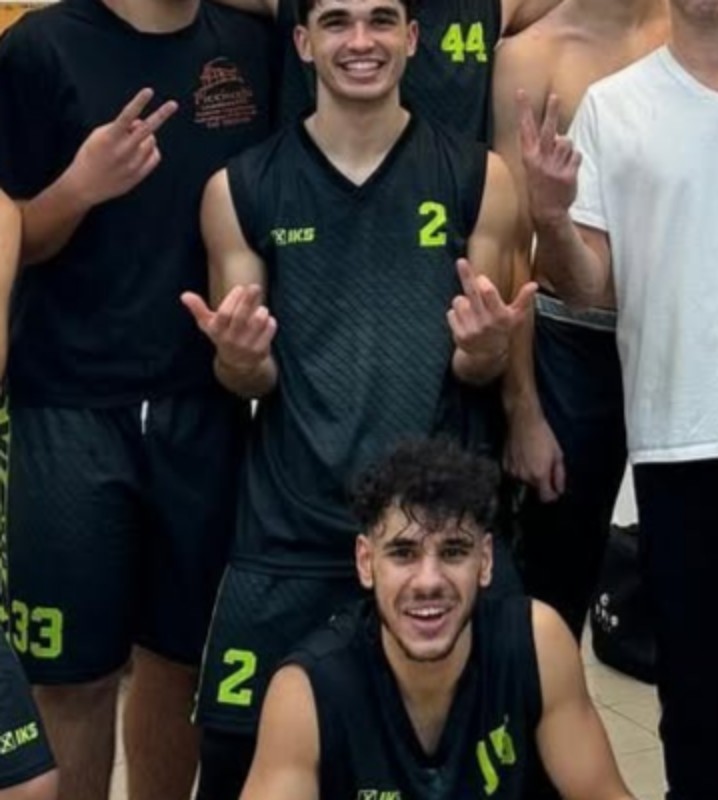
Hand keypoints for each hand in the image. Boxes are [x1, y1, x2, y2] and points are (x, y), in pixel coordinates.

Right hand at [67, 88, 177, 206]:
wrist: (85, 185)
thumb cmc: (90, 156)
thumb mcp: (98, 136)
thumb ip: (120, 127)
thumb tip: (140, 124)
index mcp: (110, 138)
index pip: (127, 115)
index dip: (139, 102)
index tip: (149, 91)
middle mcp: (124, 150)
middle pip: (147, 129)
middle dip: (161, 114)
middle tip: (173, 104)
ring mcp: (133, 164)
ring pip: (151, 141)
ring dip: (146, 137)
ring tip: (132, 142)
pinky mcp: (139, 175)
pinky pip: (155, 156)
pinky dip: (151, 150)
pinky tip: (141, 152)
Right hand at [181, 284, 276, 373]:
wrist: (236, 364)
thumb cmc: (222, 335)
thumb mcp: (208, 325)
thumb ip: (198, 309)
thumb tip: (184, 295)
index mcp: (217, 331)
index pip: (224, 314)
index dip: (232, 299)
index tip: (239, 288)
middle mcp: (231, 340)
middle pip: (241, 317)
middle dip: (248, 300)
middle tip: (255, 286)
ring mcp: (246, 346)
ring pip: (257, 322)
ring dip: (261, 311)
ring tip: (261, 308)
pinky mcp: (260, 352)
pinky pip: (269, 331)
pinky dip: (270, 322)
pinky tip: (267, 320)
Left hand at [447, 258, 536, 358]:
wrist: (487, 355)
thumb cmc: (502, 330)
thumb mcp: (516, 317)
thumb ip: (524, 300)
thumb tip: (534, 285)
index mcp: (500, 316)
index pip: (489, 294)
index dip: (483, 283)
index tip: (481, 278)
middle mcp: (486, 323)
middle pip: (472, 293)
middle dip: (466, 275)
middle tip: (460, 261)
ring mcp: (471, 330)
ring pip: (459, 301)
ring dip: (463, 301)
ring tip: (472, 310)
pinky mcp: (459, 335)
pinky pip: (451, 313)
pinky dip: (455, 313)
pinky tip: (465, 320)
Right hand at [504, 407, 564, 501]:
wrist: (523, 421)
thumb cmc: (543, 435)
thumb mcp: (558, 455)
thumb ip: (559, 476)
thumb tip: (559, 490)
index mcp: (539, 475)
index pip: (545, 498)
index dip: (552, 495)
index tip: (554, 490)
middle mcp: (524, 477)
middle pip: (534, 489)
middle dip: (541, 482)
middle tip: (544, 466)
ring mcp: (512, 472)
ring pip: (523, 482)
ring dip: (529, 476)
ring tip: (532, 459)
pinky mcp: (505, 466)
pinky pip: (514, 474)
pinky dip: (520, 470)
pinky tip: (523, 457)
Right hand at [517, 90, 580, 225]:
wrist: (548, 211)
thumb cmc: (541, 186)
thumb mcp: (535, 166)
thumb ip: (545, 148)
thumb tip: (557, 134)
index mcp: (529, 157)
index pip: (525, 129)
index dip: (523, 110)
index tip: (521, 92)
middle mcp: (540, 160)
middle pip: (547, 131)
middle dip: (551, 113)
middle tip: (554, 97)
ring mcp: (554, 167)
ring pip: (567, 142)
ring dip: (568, 149)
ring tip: (561, 162)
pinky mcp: (567, 174)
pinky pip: (576, 156)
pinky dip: (575, 160)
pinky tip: (568, 171)